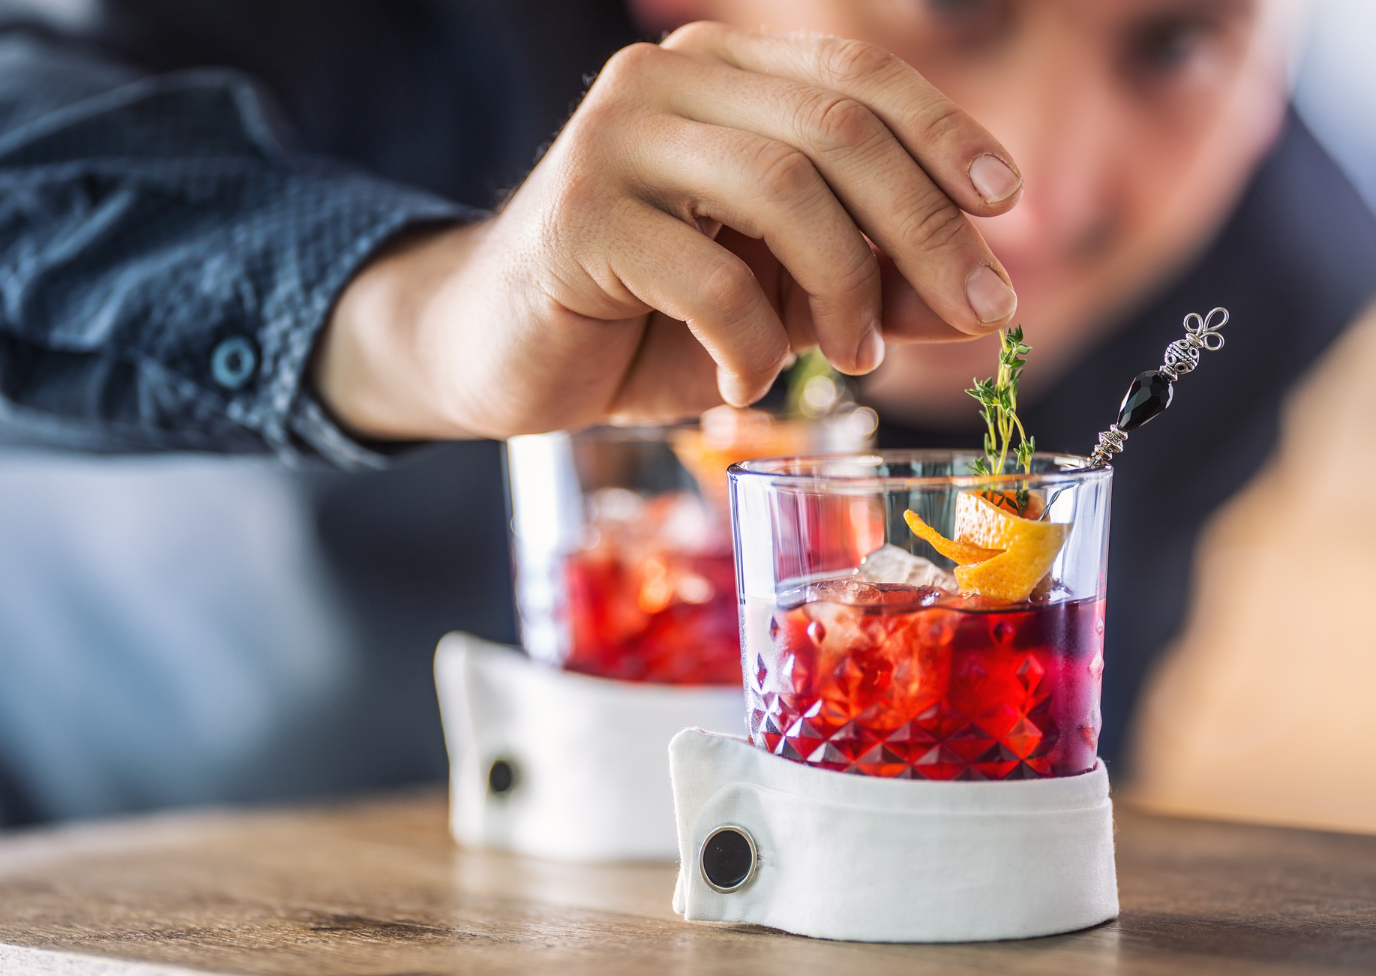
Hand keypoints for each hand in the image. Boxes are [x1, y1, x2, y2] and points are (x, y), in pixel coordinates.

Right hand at [316, 21, 1022, 438]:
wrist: (495, 350)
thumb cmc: (640, 317)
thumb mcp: (776, 297)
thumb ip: (868, 285)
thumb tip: (978, 303)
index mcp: (718, 74)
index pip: (855, 75)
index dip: (941, 132)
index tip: (1003, 203)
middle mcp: (663, 83)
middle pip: (835, 130)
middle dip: (923, 229)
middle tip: (971, 312)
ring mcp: (612, 142)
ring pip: (782, 190)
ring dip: (845, 289)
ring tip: (855, 358)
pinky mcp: (576, 218)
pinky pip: (709, 276)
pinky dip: (753, 341)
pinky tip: (745, 377)